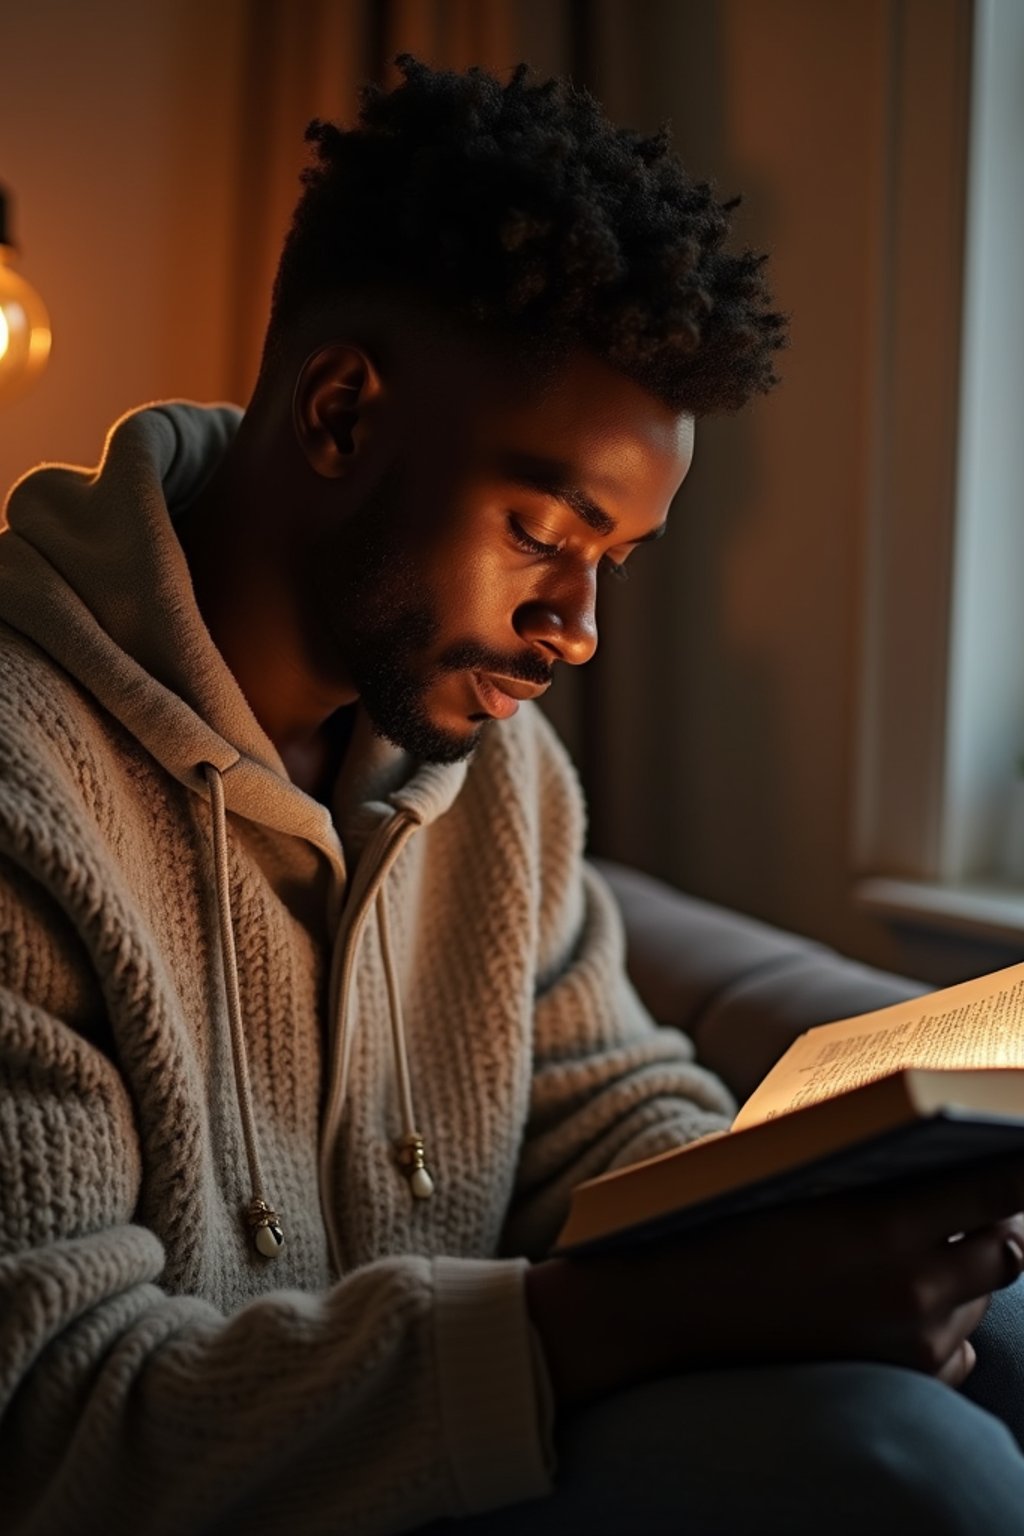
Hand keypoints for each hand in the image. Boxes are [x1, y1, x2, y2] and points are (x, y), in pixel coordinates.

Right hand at [526, 1154, 1023, 1408]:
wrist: (667, 1315)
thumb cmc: (722, 1224)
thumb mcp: (798, 1177)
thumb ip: (871, 1165)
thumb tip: (936, 1137)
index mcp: (881, 1225)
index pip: (995, 1189)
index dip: (1020, 1165)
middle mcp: (909, 1289)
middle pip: (1006, 1249)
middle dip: (996, 1218)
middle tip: (976, 1194)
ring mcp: (907, 1342)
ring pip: (980, 1298)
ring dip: (964, 1268)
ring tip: (926, 1244)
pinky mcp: (896, 1379)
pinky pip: (957, 1349)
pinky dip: (945, 1323)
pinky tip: (907, 1298)